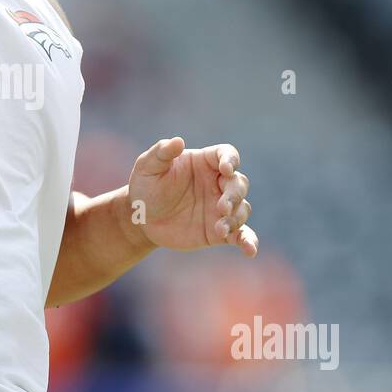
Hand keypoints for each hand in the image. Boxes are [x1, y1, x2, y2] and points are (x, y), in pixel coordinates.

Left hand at [127, 137, 257, 255]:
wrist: (142, 219)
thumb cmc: (146, 186)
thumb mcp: (148, 167)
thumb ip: (161, 153)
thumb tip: (178, 141)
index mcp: (205, 163)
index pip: (227, 154)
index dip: (231, 160)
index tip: (226, 169)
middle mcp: (218, 183)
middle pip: (239, 183)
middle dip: (234, 195)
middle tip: (222, 207)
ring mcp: (221, 208)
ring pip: (242, 209)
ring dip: (236, 218)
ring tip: (220, 228)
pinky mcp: (220, 231)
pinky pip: (241, 235)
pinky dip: (249, 242)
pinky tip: (250, 250)